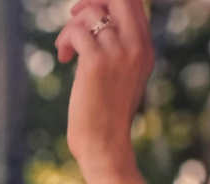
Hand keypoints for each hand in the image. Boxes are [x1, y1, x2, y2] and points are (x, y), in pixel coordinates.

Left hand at [55, 0, 153, 169]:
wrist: (104, 145)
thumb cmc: (108, 117)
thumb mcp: (123, 78)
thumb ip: (119, 50)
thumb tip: (97, 23)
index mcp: (146, 49)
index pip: (133, 1)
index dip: (106, 0)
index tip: (86, 12)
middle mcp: (136, 46)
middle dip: (91, 0)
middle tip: (73, 18)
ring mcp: (118, 53)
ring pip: (90, 14)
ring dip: (71, 28)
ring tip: (66, 50)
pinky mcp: (96, 62)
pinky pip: (76, 31)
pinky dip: (65, 40)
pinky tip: (63, 58)